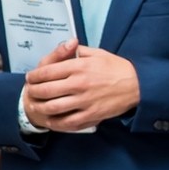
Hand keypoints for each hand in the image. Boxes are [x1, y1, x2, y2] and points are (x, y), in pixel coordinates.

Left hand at [22, 41, 139, 130]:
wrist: (138, 84)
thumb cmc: (118, 68)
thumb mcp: (98, 53)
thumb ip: (78, 51)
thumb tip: (65, 47)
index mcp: (79, 66)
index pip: (47, 72)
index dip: (34, 76)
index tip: (30, 78)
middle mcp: (79, 83)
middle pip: (45, 90)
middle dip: (34, 91)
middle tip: (31, 92)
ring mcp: (84, 100)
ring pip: (52, 107)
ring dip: (41, 107)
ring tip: (38, 105)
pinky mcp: (92, 114)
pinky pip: (68, 122)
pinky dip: (56, 122)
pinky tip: (51, 120)